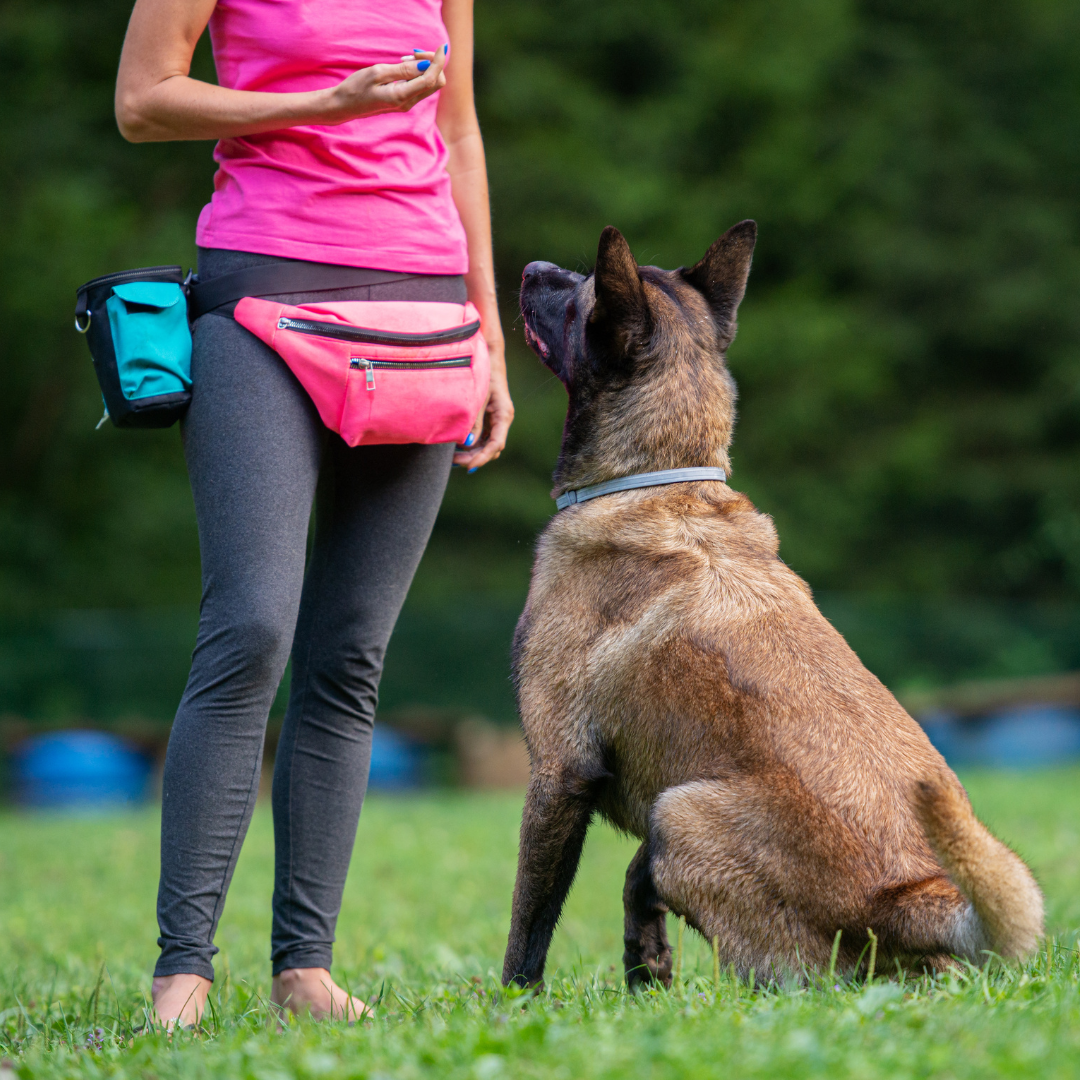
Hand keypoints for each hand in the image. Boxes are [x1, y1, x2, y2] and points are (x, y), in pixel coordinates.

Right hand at [324, 46, 447, 122]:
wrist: (345, 106)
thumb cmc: (357, 88)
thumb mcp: (378, 73)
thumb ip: (403, 70)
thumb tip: (425, 64)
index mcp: (402, 96)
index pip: (431, 79)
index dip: (438, 62)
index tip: (441, 46)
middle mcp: (408, 103)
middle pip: (435, 83)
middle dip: (432, 64)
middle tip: (413, 53)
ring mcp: (407, 104)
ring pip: (429, 84)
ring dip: (424, 68)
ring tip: (404, 58)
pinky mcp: (404, 101)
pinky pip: (420, 86)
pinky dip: (418, 73)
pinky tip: (404, 65)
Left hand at [454, 337, 513, 470]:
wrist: (487, 357)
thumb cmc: (483, 373)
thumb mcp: (477, 398)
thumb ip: (473, 421)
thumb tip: (468, 443)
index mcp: (504, 415)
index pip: (496, 444)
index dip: (483, 457)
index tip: (469, 466)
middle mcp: (502, 420)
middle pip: (492, 448)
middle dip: (475, 457)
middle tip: (454, 462)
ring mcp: (496, 420)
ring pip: (487, 445)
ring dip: (473, 452)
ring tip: (453, 457)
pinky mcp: (489, 417)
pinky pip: (483, 437)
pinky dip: (472, 444)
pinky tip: (457, 447)